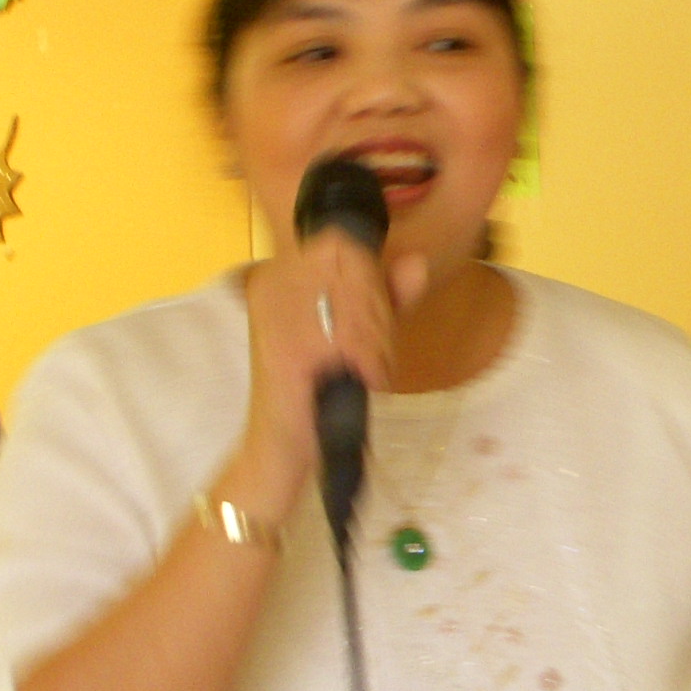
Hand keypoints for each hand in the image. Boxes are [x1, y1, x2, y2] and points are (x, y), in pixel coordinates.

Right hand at [234, 233, 432, 502]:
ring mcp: (275, 314)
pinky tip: (364, 381)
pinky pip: (352, 340)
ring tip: (368, 370)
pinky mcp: (286, 349)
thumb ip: (390, 297)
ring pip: (358, 304)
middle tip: (376, 354)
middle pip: (355, 269)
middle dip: (380, 315)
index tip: (380, 321)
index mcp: (284, 272)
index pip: (344, 244)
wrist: (284, 447)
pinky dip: (370, 364)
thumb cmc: (323, 389)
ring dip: (378, 343)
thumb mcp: (364, 334)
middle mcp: (272, 283)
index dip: (375, 281)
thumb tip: (417, 262)